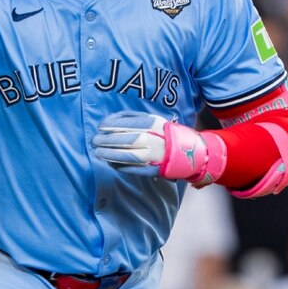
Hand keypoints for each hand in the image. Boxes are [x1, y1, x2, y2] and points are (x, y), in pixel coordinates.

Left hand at [92, 111, 225, 185]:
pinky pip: (134, 169)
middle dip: (108, 140)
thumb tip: (111, 120)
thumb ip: (135, 118)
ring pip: (129, 155)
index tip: (100, 126)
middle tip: (96, 140)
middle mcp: (156, 140)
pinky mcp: (154, 170)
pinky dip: (120, 166)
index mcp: (156, 125)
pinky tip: (110, 163)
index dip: (112, 125)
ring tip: (98, 152)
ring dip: (111, 154)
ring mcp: (156, 156)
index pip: (130, 124)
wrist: (191, 152)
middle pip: (127, 139)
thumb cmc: (167, 134)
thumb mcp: (155, 120)